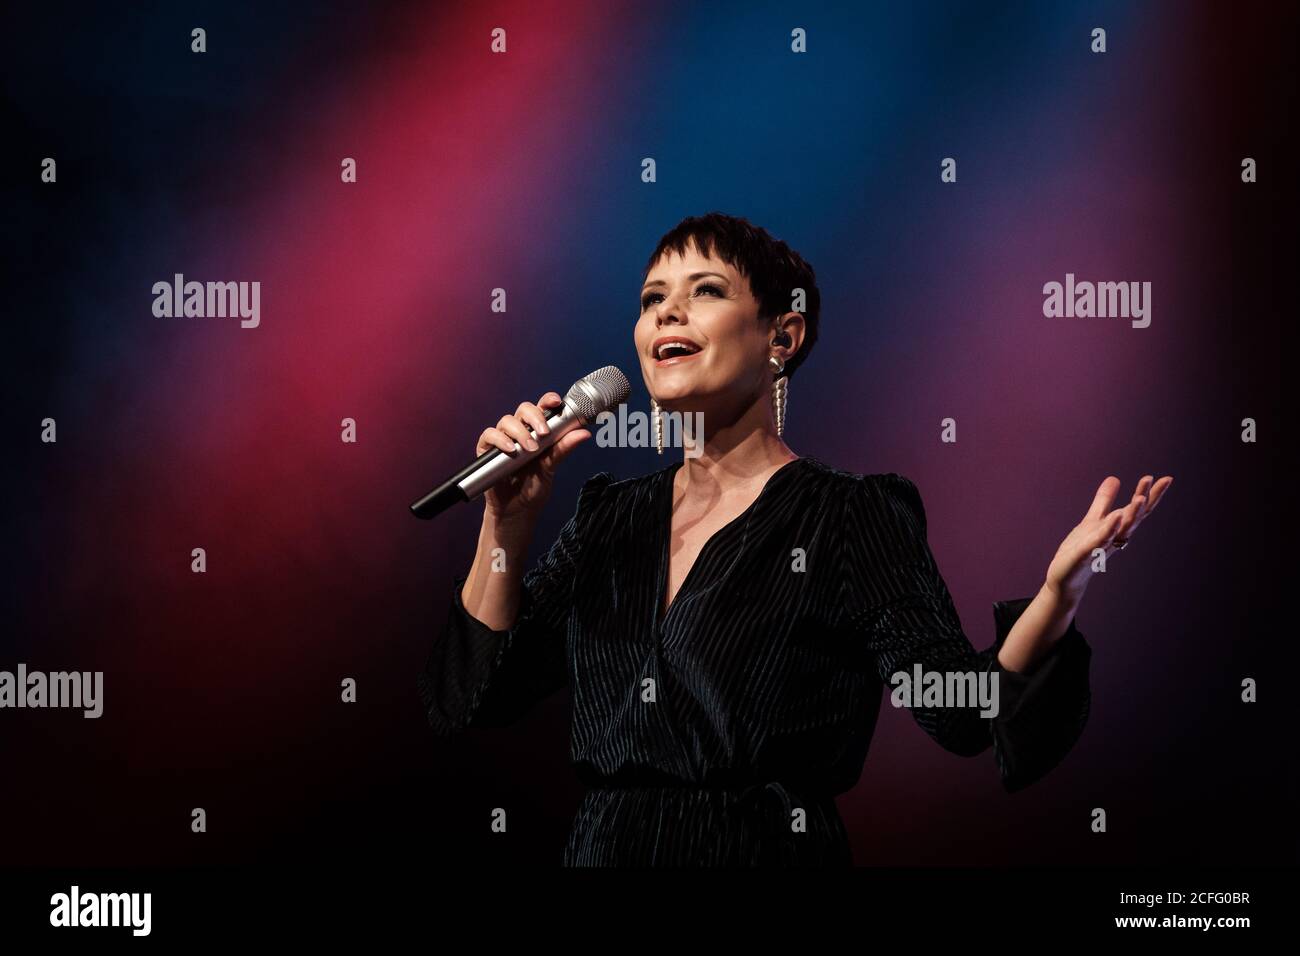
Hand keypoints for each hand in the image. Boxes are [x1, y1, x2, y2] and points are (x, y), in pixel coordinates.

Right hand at [476, 392, 590, 524]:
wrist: (517, 510)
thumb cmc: (534, 487)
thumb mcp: (551, 467)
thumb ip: (564, 448)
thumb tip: (583, 433)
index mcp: (538, 431)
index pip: (542, 408)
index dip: (548, 400)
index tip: (557, 402)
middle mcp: (520, 431)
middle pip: (524, 409)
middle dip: (535, 417)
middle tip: (544, 433)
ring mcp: (503, 439)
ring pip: (508, 420)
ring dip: (520, 432)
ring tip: (530, 449)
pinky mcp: (487, 449)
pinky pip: (489, 435)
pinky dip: (500, 439)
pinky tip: (511, 450)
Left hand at [1044, 474, 1172, 603]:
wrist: (1065, 577)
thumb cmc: (1081, 549)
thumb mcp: (1093, 520)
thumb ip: (1103, 501)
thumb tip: (1115, 478)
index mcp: (1117, 528)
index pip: (1138, 510)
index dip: (1151, 495)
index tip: (1167, 478)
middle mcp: (1115, 537)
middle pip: (1134, 517)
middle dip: (1144, 499)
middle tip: (1153, 480)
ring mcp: (1102, 546)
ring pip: (1121, 530)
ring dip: (1131, 514)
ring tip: (1140, 498)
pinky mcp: (1086, 554)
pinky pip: (1100, 540)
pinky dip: (1109, 529)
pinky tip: (1115, 516)